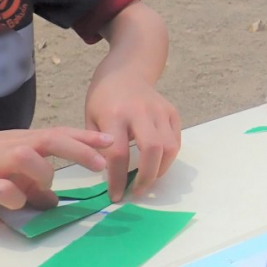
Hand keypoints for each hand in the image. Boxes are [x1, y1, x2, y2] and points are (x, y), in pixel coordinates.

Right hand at [0, 128, 109, 209]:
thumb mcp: (3, 166)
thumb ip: (30, 181)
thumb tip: (53, 199)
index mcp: (19, 140)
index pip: (59, 134)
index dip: (85, 138)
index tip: (112, 141)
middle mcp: (10, 147)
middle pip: (51, 141)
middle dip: (80, 151)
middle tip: (103, 163)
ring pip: (29, 160)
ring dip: (42, 175)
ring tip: (41, 190)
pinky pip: (3, 190)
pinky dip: (14, 197)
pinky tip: (12, 202)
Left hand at [85, 74, 180, 200]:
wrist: (126, 71)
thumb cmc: (103, 98)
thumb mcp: (90, 119)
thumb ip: (98, 146)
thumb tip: (108, 177)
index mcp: (115, 114)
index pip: (118, 154)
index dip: (118, 179)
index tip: (116, 195)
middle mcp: (140, 112)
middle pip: (151, 150)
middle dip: (146, 177)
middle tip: (137, 192)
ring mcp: (160, 110)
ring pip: (169, 147)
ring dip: (160, 170)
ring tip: (148, 180)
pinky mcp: (172, 112)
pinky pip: (175, 141)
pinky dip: (168, 158)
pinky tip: (156, 164)